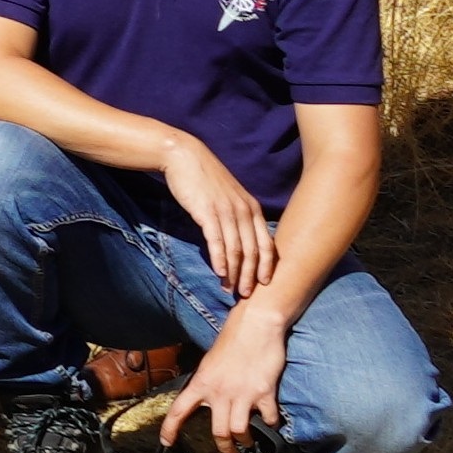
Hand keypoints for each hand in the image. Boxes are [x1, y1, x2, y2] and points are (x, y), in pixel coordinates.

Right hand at [158, 133, 279, 297]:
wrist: (184, 157)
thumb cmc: (205, 178)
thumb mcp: (230, 196)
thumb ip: (238, 216)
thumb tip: (240, 239)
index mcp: (253, 209)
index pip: (267, 244)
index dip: (267, 267)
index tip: (263, 284)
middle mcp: (245, 212)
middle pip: (253, 252)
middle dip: (251, 276)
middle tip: (246, 294)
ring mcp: (227, 212)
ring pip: (236, 250)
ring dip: (234, 273)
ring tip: (230, 288)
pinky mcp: (207, 212)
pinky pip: (217, 241)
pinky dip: (220, 259)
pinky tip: (219, 272)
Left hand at [160, 304, 292, 452]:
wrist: (255, 325)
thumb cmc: (233, 339)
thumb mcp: (210, 361)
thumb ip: (209, 383)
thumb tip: (209, 398)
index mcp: (201, 383)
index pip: (178, 411)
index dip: (170, 429)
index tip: (165, 442)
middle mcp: (219, 392)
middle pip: (218, 432)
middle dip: (225, 448)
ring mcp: (242, 394)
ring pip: (240, 432)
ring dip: (246, 441)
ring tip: (248, 442)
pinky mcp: (265, 393)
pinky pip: (269, 419)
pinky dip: (271, 424)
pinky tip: (270, 422)